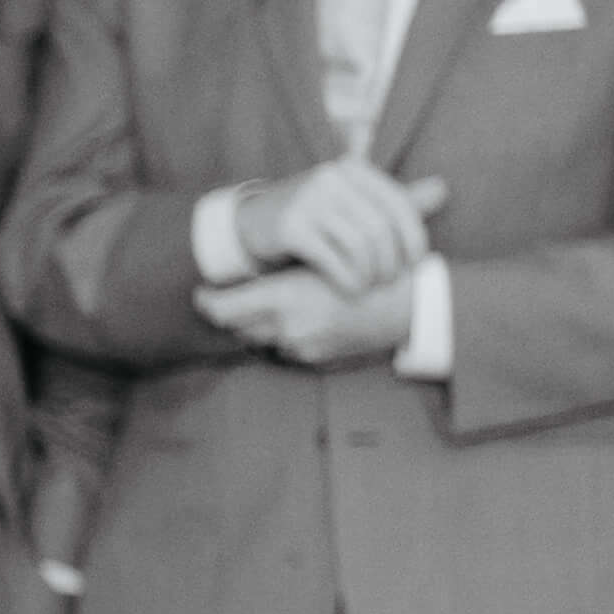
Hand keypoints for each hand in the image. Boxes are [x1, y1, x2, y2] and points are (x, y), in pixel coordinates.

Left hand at [200, 253, 426, 369]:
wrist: (413, 306)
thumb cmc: (370, 268)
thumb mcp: (327, 254)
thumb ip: (285, 261)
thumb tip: (241, 261)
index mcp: (286, 296)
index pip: (222, 309)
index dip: (206, 301)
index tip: (201, 292)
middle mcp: (288, 326)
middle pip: (236, 326)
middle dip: (229, 313)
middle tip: (224, 297)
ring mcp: (302, 345)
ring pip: (260, 338)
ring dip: (258, 324)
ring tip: (265, 304)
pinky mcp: (316, 359)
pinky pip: (285, 348)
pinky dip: (284, 335)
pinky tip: (296, 318)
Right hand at [218, 156, 438, 297]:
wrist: (254, 223)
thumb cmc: (316, 215)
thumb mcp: (355, 202)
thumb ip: (397, 200)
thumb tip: (443, 189)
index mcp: (353, 169)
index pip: (399, 205)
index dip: (413, 239)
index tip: (414, 264)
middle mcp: (331, 178)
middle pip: (380, 229)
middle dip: (390, 262)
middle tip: (388, 282)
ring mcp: (308, 200)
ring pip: (359, 245)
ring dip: (371, 274)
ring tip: (370, 287)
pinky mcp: (290, 226)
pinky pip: (332, 259)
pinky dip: (348, 280)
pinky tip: (351, 290)